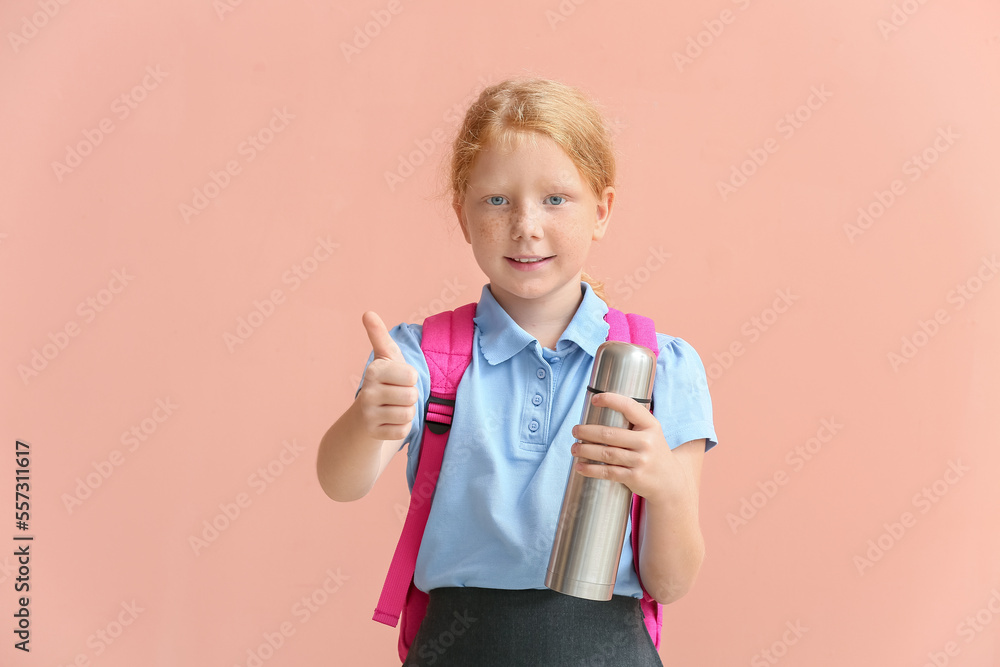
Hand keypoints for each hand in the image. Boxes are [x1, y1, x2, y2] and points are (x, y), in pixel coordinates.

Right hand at [356, 311, 417, 440]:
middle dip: (410, 396)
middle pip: (412, 396)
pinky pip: (402, 431)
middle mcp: (367, 392)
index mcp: (374, 370)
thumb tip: (367, 312)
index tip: (398, 379)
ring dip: (406, 412)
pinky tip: (389, 422)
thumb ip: (379, 335)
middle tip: (396, 395)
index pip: (412, 376)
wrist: (363, 416)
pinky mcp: (373, 433)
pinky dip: (401, 428)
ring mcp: (368, 414)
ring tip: (393, 407)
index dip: (411, 379)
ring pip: (408, 414)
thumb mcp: (384, 358)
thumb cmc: (382, 382)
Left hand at [570, 392, 693, 505]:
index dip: (611, 400)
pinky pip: (608, 472)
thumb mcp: (651, 433)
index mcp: (651, 426)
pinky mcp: (635, 477)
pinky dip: (591, 469)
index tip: (594, 399)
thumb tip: (600, 411)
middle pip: (609, 434)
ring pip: (606, 453)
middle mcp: (647, 442)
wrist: (671, 481)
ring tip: (574, 448)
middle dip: (586, 432)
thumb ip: (633, 423)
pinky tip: (580, 466)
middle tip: (574, 431)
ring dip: (585, 450)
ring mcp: (641, 461)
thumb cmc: (653, 452)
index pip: (629, 407)